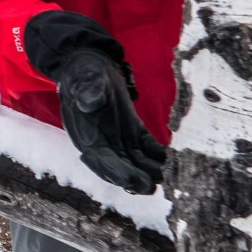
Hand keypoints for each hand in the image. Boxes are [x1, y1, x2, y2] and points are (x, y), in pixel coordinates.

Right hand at [55, 49, 166, 193]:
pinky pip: (145, 147)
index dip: (117, 173)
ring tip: (165, 176)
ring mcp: (117, 138)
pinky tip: (168, 158)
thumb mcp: (84, 79)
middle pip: (119, 167)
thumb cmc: (84, 72)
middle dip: (134, 178)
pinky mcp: (131, 130)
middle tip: (152, 186)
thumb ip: (88, 91)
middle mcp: (101, 142)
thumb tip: (91, 102)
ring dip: (148, 170)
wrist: (90, 64)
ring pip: (134, 161)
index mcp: (86, 135)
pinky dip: (155, 154)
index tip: (133, 181)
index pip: (102, 160)